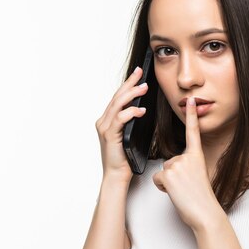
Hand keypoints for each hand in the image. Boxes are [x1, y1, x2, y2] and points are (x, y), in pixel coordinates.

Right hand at [95, 66, 148, 183]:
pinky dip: (131, 112)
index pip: (117, 98)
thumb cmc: (125, 158)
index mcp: (107, 121)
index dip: (127, 84)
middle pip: (117, 96)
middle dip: (130, 83)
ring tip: (144, 88)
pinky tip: (141, 111)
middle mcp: (103, 122)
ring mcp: (105, 128)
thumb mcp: (131, 135)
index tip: (138, 74)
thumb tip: (144, 108)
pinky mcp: (110, 136)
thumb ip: (133, 122)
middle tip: (140, 73)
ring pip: (118, 104)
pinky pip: (120, 119)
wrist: (117, 176)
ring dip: (132, 94)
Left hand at [152, 96, 223, 230]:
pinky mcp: (168, 175)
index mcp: (196, 156)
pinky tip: (176, 193)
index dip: (191, 115)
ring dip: (169, 184)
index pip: (193, 132)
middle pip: (170, 162)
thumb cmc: (201, 198)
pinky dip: (163, 189)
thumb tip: (173, 169)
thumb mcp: (197, 176)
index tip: (190, 100)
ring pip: (163, 172)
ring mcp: (177, 165)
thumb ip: (186, 167)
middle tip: (187, 187)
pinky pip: (158, 179)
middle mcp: (187, 157)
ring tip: (182, 191)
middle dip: (173, 176)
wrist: (205, 212)